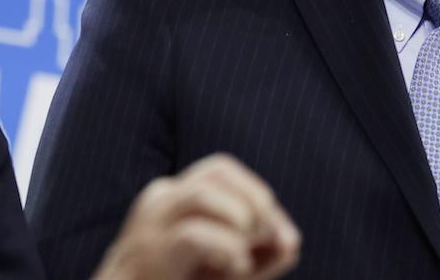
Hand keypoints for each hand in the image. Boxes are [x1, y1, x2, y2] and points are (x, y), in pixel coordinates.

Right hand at [91, 153, 300, 279]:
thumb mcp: (227, 270)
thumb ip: (261, 255)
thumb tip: (289, 240)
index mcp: (174, 197)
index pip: (223, 172)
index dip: (257, 195)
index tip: (277, 237)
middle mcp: (160, 200)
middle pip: (218, 170)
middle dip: (256, 201)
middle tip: (267, 240)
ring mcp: (150, 224)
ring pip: (204, 194)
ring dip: (241, 222)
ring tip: (247, 255)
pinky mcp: (150, 254)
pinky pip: (194, 235)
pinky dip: (227, 250)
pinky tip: (237, 269)